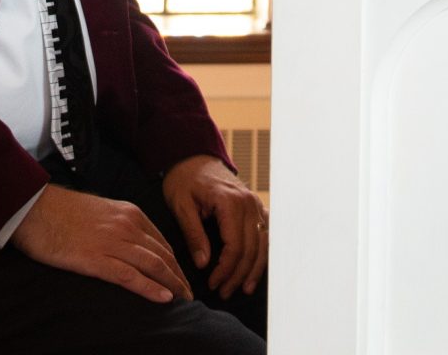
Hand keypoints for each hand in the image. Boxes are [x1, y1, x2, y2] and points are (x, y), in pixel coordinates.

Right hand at [11, 184, 193, 304]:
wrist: (32, 207)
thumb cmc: (60, 210)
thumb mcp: (98, 210)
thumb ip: (117, 223)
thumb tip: (127, 242)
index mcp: (129, 212)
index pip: (161, 242)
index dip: (175, 262)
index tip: (181, 277)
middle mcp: (126, 226)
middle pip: (163, 255)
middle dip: (179, 277)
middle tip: (190, 295)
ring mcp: (112, 242)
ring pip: (154, 266)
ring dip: (173, 285)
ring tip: (184, 301)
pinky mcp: (96, 259)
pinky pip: (130, 276)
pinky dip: (150, 288)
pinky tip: (164, 299)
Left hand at [161, 154, 268, 299]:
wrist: (192, 156)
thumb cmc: (184, 179)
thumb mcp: (181, 205)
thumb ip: (194, 234)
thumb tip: (204, 264)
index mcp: (230, 202)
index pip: (235, 245)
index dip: (225, 269)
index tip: (213, 283)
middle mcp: (248, 203)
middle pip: (251, 248)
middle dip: (238, 274)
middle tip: (224, 292)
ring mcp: (255, 204)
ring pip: (263, 243)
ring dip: (255, 268)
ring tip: (243, 288)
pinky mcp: (256, 206)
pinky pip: (266, 233)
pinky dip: (263, 253)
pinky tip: (256, 268)